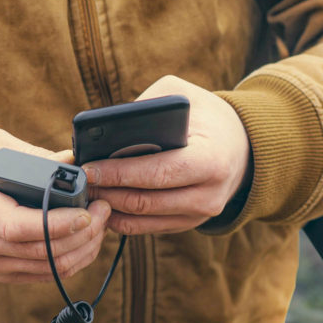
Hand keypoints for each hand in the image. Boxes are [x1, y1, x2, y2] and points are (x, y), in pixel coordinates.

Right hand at [0, 129, 111, 283]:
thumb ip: (31, 154)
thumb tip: (73, 162)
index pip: (16, 225)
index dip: (56, 224)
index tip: (86, 212)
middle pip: (39, 251)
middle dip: (82, 233)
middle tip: (103, 210)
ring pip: (46, 268)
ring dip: (83, 249)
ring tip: (100, 223)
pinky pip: (42, 276)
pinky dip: (71, 261)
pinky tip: (85, 240)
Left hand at [83, 75, 250, 234]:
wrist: (242, 146)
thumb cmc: (207, 116)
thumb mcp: (183, 95)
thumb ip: (148, 106)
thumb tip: (107, 130)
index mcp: (210, 160)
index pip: (156, 172)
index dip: (118, 172)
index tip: (88, 166)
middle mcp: (208, 194)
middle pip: (144, 201)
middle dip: (106, 191)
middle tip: (79, 180)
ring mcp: (200, 214)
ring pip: (142, 219)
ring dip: (110, 207)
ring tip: (87, 191)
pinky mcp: (190, 223)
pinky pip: (148, 227)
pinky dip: (122, 218)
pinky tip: (104, 202)